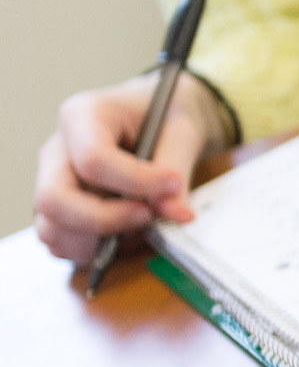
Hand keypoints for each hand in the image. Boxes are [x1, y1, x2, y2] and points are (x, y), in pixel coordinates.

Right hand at [33, 72, 231, 264]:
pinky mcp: (60, 207)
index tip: (173, 185)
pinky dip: (90, 250)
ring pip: (50, 226)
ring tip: (140, 226)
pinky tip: (125, 235)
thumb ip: (176, 169)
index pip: (92, 159)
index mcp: (82, 115)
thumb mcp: (180, 131)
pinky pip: (59, 241)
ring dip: (96, 240)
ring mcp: (52, 180)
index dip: (135, 181)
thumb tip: (175, 214)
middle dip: (102, 219)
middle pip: (54, 198)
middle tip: (148, 216)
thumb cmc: (164, 116)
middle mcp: (56, 150)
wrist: (159, 115)